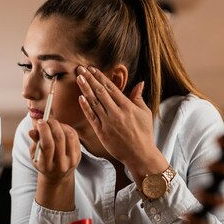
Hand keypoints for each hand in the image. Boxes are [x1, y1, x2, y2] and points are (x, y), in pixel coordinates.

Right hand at [29, 119, 80, 183]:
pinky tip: (60, 127)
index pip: (47, 145)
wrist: (58, 175)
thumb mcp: (34, 155)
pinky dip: (67, 128)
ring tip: (53, 123)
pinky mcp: (79, 155)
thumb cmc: (42, 162)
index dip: (44, 131)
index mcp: (47, 166)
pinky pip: (74, 136)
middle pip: (59, 139)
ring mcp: (72, 160)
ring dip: (60, 125)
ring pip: (69, 135)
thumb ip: (35, 142)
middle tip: (47, 119)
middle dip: (52, 125)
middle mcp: (61, 165)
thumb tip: (32, 130)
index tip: (40, 121)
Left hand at [76, 66, 166, 181]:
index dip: (100, 77)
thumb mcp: (145, 113)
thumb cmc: (144, 133)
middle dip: (89, 79)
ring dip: (85, 89)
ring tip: (78, 78)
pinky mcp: (102, 132)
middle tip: (80, 68)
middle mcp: (116, 112)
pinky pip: (91, 117)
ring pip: (94, 102)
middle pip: (100, 92)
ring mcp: (108, 122)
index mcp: (127, 106)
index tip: (92, 68)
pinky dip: (86, 107)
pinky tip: (80, 98)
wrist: (139, 154)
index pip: (110, 87)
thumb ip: (139, 97)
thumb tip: (140, 83)